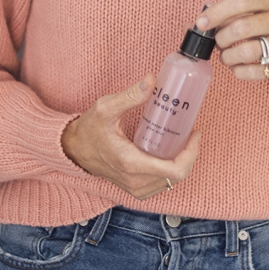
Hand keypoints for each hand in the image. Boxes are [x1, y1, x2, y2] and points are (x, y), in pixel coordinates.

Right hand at [61, 75, 200, 199]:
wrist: (74, 150)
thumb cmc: (88, 130)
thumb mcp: (106, 108)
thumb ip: (130, 95)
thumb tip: (151, 80)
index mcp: (132, 163)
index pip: (175, 170)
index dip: (191, 153)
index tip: (194, 134)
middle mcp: (135, 180)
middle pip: (177, 176)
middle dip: (189, 154)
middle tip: (190, 133)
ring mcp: (135, 188)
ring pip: (171, 182)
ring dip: (181, 162)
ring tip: (182, 141)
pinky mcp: (135, 189)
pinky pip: (161, 184)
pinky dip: (170, 171)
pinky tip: (170, 153)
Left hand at [196, 0, 268, 82]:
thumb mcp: (268, 6)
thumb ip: (240, 8)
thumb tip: (204, 18)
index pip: (241, 0)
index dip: (217, 12)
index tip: (202, 23)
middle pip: (241, 27)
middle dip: (221, 38)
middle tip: (219, 43)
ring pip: (246, 51)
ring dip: (228, 57)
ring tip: (227, 57)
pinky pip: (256, 72)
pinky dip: (239, 71)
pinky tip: (238, 68)